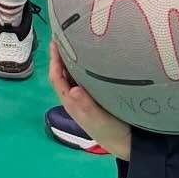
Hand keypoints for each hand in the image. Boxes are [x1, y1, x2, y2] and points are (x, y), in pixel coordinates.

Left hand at [49, 42, 132, 160]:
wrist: (124, 143)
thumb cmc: (110, 130)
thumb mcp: (98, 119)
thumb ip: (86, 105)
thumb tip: (73, 89)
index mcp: (71, 101)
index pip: (56, 77)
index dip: (54, 60)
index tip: (54, 42)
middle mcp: (73, 96)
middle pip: (62, 73)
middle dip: (61, 55)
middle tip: (63, 35)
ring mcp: (83, 96)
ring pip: (72, 74)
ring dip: (71, 59)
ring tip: (75, 41)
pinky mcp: (93, 95)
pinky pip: (82, 76)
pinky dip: (82, 65)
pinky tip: (89, 57)